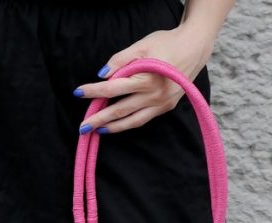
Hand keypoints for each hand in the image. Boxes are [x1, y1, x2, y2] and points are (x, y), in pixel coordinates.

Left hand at [73, 23, 214, 134]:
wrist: (194, 49)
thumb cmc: (166, 43)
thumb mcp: (141, 45)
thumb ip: (120, 60)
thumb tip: (102, 75)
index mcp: (145, 78)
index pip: (112, 89)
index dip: (93, 92)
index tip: (78, 93)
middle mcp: (153, 95)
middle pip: (120, 110)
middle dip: (100, 119)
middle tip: (83, 127)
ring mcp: (161, 104)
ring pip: (132, 121)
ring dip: (114, 127)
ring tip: (98, 131)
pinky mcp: (166, 107)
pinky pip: (144, 119)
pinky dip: (129, 123)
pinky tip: (118, 124)